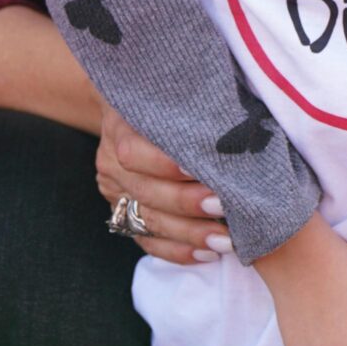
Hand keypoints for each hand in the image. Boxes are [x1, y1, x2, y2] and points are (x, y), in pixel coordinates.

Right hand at [95, 106, 226, 265]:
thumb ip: (193, 106)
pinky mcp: (122, 214)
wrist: (131, 105)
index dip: (167, 165)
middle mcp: (110, 162)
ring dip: (188, 234)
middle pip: (145, 191)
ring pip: (147, 221)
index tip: (205, 171)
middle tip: (225, 208)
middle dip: (187, 204)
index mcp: (119, 125)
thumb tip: (236, 124)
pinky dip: (177, 251)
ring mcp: (115, 192)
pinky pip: (146, 240)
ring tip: (225, 241)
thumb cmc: (166, 96)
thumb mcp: (172, 91)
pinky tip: (206, 254)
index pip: (134, 151)